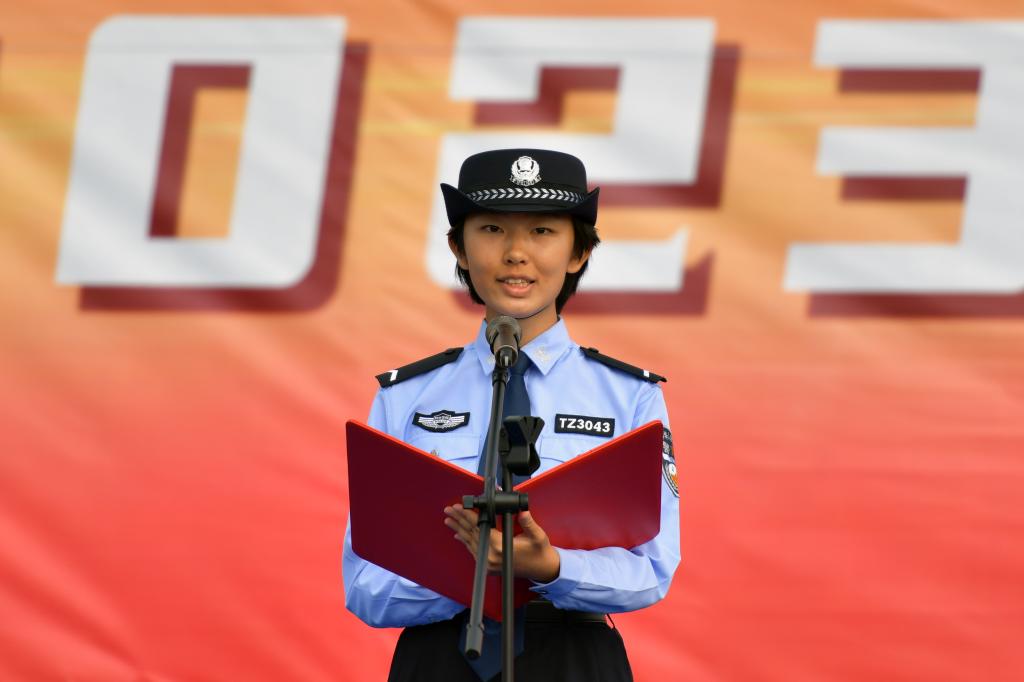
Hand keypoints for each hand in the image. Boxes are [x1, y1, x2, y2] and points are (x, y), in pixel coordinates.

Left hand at [443, 504, 559, 582]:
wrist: (542, 569)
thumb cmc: (539, 551)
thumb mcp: (537, 535)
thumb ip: (528, 523)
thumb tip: (522, 511)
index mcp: (501, 547)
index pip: (480, 527)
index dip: (468, 515)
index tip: (459, 507)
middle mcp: (492, 556)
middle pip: (471, 533)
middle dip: (459, 520)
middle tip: (449, 510)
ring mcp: (489, 563)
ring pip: (470, 542)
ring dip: (459, 529)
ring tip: (449, 519)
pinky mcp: (489, 566)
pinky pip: (474, 551)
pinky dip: (465, 541)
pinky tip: (458, 534)